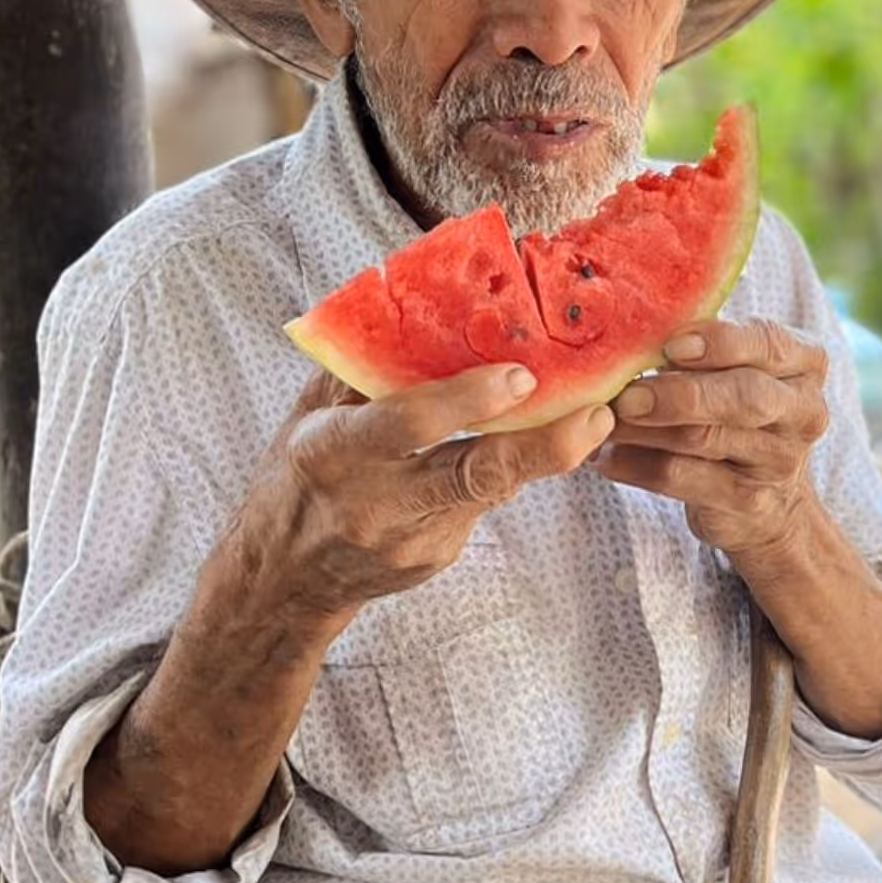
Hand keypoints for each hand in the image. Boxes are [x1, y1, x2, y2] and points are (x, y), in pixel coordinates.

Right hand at [245, 365, 610, 631]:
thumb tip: (422, 299)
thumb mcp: (310, 416)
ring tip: (595, 417)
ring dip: (547, 452)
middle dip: (546, 446)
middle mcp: (378, 501)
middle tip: (599, 412)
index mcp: (336, 451)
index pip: (408, 424)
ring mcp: (413, 538)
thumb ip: (363, 367)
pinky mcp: (438, 556)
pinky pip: (483, 503)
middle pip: (475, 476)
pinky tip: (537, 443)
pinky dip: (510, 470)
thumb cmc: (297, 478)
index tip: (520, 376)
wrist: (282, 583)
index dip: (467, 401)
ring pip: (494, 489)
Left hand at [599, 318, 829, 558]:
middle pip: (744, 397)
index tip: (671, 345)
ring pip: (705, 439)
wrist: (771, 501)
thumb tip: (637, 325)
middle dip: (680, 394)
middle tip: (628, 395)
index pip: (769, 345)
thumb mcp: (739, 370)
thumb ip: (706, 346)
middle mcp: (803, 412)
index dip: (720, 343)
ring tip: (604, 420)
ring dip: (645, 429)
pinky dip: (637, 466)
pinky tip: (607, 456)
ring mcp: (780, 462)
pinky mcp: (747, 502)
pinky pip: (682, 479)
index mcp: (805, 364)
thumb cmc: (739, 410)